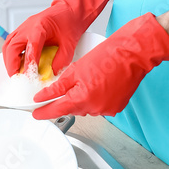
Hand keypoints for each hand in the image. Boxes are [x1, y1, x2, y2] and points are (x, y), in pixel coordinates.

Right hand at [1, 0, 114, 76]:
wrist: (69, 10)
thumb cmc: (69, 22)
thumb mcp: (70, 43)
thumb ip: (61, 60)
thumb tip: (52, 73)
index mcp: (40, 26)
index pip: (31, 47)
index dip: (29, 64)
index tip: (29, 76)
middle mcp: (28, 26)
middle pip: (12, 46)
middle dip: (12, 64)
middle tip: (16, 78)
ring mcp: (24, 27)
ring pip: (8, 44)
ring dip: (8, 60)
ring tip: (15, 73)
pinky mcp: (23, 30)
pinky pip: (11, 43)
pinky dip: (11, 55)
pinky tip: (17, 64)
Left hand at [31, 13, 168, 118]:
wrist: (132, 54)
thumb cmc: (108, 56)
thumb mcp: (76, 69)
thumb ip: (57, 87)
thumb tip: (42, 97)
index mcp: (82, 99)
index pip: (57, 110)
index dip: (44, 112)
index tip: (35, 114)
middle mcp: (95, 109)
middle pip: (72, 108)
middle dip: (67, 99)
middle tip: (70, 83)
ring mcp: (107, 110)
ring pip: (86, 107)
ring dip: (83, 97)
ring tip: (91, 78)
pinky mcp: (117, 107)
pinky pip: (100, 106)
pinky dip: (96, 98)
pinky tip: (100, 84)